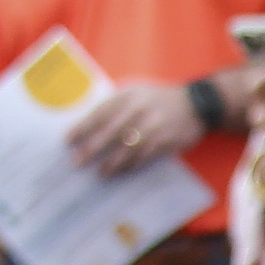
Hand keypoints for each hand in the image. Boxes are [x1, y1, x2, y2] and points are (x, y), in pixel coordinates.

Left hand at [61, 77, 207, 172]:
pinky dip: (132, 165)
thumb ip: (115, 104)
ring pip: (128, 149)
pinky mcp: (166, 142)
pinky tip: (122, 171)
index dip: (83, 128)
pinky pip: (145, 157)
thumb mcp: (135, 91)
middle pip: (111, 133)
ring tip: (100, 173)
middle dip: (93, 149)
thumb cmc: (158, 98)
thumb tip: (89, 123)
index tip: (68, 140)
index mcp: (129, 96)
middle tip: (78, 162)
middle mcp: (140, 111)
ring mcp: (154, 128)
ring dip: (113, 163)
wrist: (196, 104)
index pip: (100, 113)